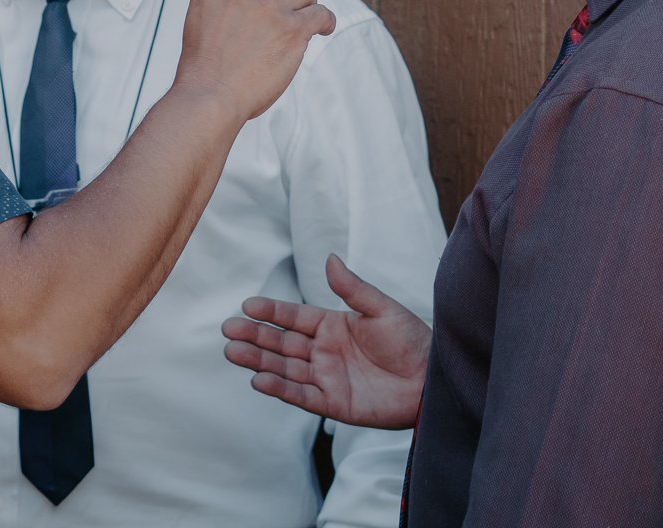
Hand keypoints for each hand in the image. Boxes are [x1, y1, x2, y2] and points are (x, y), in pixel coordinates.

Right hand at [173, 0, 335, 122]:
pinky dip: (326, 21)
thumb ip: (225, 1)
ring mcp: (268, 8)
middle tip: (288, 0)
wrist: (209, 97)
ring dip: (307, 1)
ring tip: (305, 17)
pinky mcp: (292, 29)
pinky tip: (322, 29)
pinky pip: (321, 13)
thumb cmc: (204, 70)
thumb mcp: (201, 18)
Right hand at [222, 254, 430, 428]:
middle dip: (255, 336)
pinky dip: (280, 388)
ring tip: (233, 352)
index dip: (271, 311)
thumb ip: (352, 288)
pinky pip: (302, 396)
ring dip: (259, 361)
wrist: (433, 381)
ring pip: (285, 368)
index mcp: (333, 326)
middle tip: (228, 329)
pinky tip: (259, 379)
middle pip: (282, 343)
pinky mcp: (334, 403)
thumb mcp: (382, 309)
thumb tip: (329, 258)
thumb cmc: (413, 342)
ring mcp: (327, 378)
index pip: (294, 317)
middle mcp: (324, 352)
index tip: (247, 305)